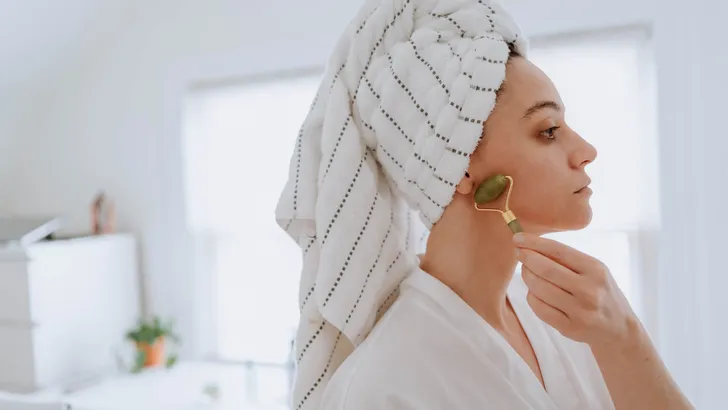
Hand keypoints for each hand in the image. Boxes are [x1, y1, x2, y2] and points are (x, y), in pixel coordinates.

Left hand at [513, 233, 638, 346]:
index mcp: (595, 269)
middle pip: (545, 269)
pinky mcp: (570, 328)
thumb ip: (567, 259)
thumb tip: (531, 245)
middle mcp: (589, 290)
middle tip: (519, 254)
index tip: (517, 238)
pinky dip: (531, 297)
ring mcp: (580, 311)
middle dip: (526, 258)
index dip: (534, 243)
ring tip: (527, 272)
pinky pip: (539, 309)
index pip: (558, 250)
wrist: (620, 328)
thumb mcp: (593, 270)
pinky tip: (535, 293)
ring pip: (539, 289)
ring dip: (527, 277)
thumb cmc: (601, 292)